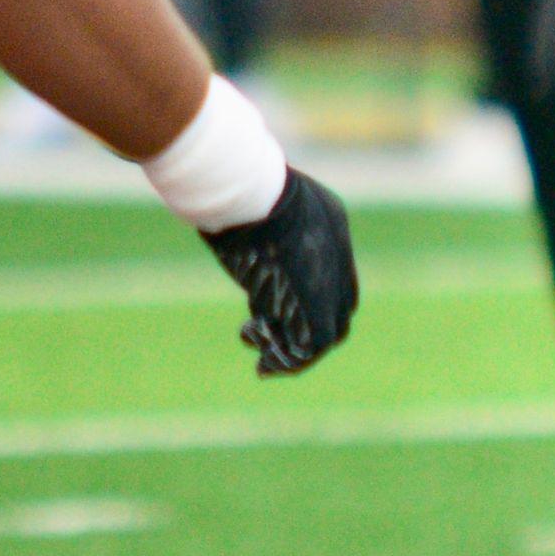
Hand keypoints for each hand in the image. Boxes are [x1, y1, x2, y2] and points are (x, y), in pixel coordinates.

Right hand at [204, 167, 360, 373]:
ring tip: (262, 363)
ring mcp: (330, 283)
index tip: (268, 311)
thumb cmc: (236, 189)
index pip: (332, 276)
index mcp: (329, 223)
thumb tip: (217, 222)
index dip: (305, 299)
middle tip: (262, 338)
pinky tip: (263, 366)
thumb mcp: (251, 203)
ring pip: (326, 333)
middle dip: (299, 329)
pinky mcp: (316, 307)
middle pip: (334, 309)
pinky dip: (289, 362)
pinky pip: (311, 346)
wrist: (250, 194)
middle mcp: (337, 256)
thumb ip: (252, 220)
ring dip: (291, 351)